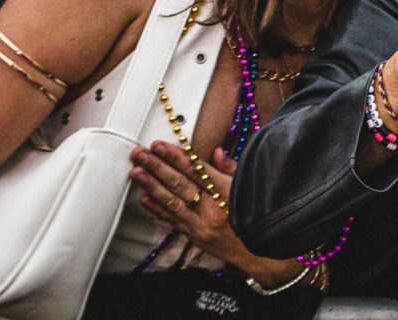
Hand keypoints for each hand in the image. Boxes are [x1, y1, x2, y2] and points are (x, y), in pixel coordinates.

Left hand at [131, 143, 300, 284]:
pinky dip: (157, 209)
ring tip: (136, 172)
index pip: (197, 170)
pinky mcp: (195, 237)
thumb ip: (232, 169)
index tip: (159, 145)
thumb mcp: (250, 188)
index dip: (177, 156)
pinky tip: (144, 198)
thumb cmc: (258, 215)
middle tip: (140, 154)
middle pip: (180, 184)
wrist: (261, 253)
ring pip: (172, 202)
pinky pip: (173, 220)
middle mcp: (212, 209)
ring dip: (152, 186)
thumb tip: (215, 152)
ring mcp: (201, 225)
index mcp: (228, 193)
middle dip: (157, 167)